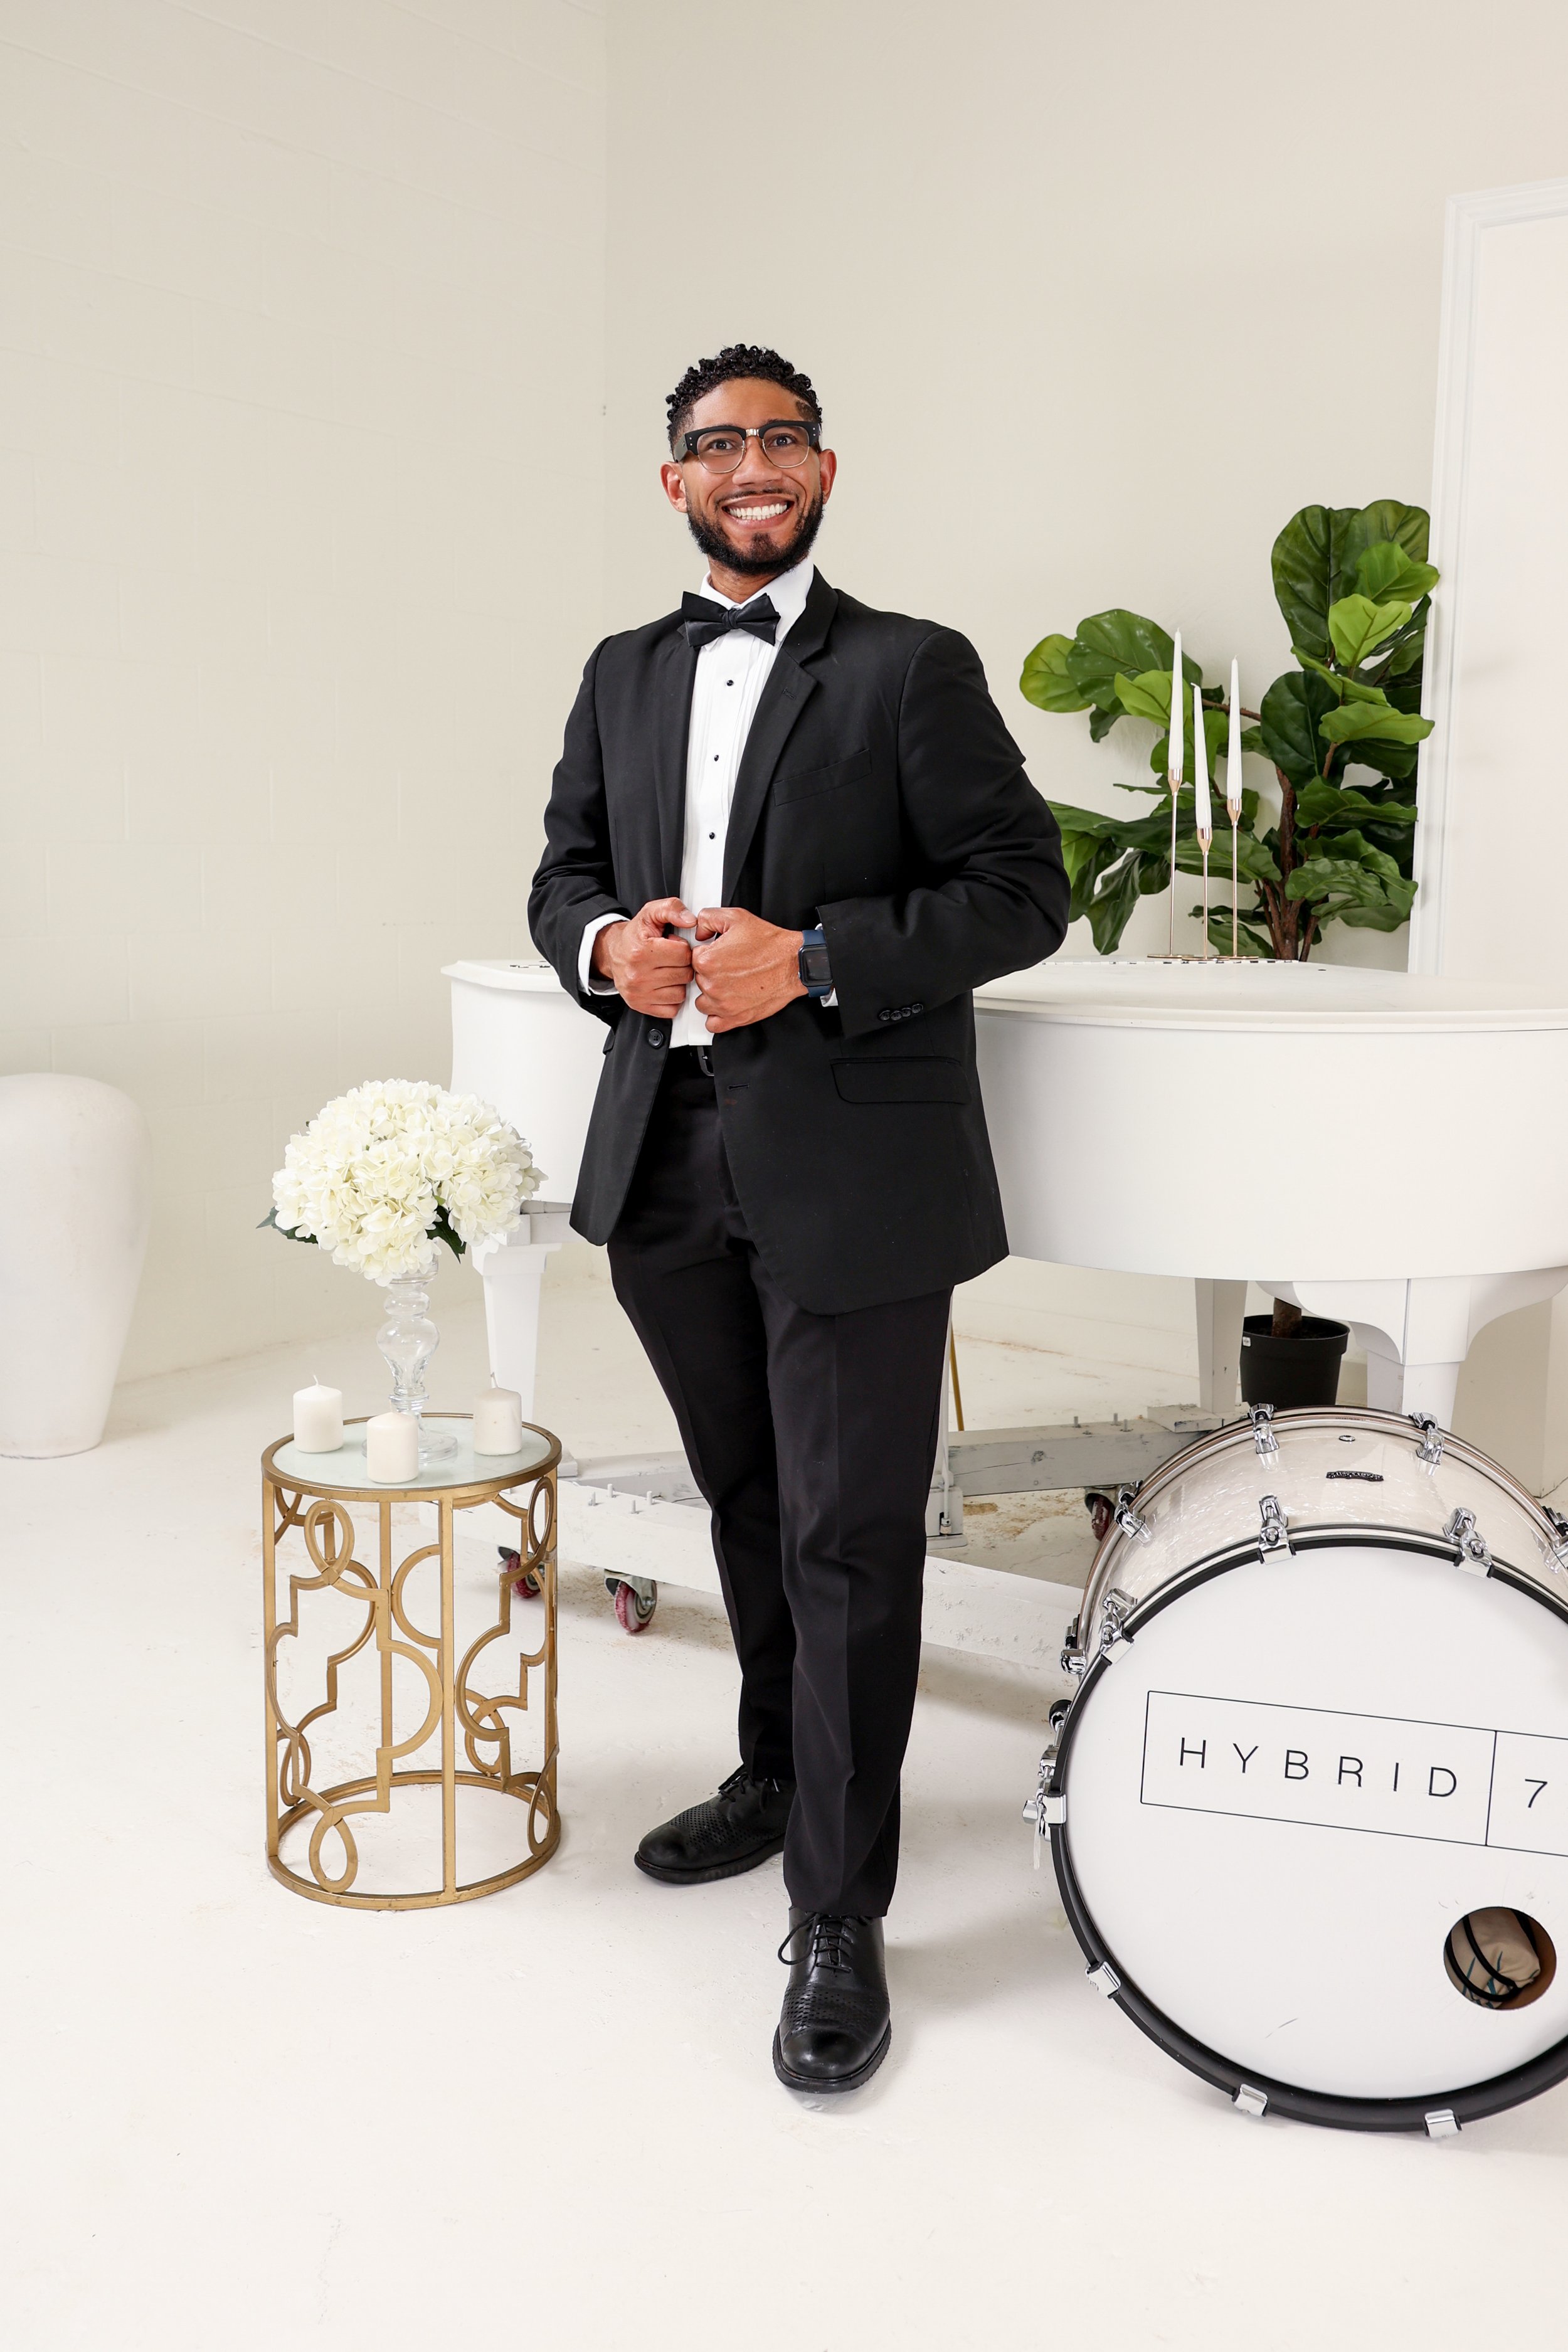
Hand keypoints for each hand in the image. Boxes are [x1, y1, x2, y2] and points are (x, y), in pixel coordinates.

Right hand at [593, 897, 694, 1016]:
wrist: (613, 952)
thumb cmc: (635, 936)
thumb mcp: (650, 913)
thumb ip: (671, 909)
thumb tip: (690, 920)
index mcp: (641, 951)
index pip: (683, 954)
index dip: (682, 948)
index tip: (673, 946)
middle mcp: (637, 975)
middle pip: (684, 974)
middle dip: (682, 965)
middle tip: (670, 959)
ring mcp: (639, 993)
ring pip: (681, 993)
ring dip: (679, 982)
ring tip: (667, 971)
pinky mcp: (640, 1006)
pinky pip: (672, 1008)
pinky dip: (672, 998)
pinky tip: (664, 985)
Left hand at [691, 907, 804, 1032]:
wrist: (794, 963)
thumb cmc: (770, 944)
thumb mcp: (737, 917)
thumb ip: (708, 918)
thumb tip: (699, 931)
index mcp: (708, 961)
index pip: (693, 958)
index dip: (708, 953)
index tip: (720, 953)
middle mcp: (713, 984)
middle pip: (698, 980)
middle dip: (711, 973)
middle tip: (730, 966)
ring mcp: (723, 1004)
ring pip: (702, 1002)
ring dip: (711, 994)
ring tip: (729, 984)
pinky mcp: (735, 1018)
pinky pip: (713, 1024)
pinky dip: (717, 1015)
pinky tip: (726, 1003)